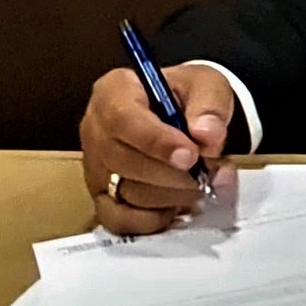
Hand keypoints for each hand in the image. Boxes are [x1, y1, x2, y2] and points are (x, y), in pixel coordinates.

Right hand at [78, 61, 234, 235]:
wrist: (185, 117)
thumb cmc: (188, 97)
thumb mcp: (207, 85)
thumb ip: (210, 107)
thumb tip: (207, 136)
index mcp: (114, 92)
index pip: (124, 120)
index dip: (157, 142)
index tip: (191, 155)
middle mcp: (95, 129)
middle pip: (124, 161)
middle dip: (174, 173)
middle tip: (211, 171)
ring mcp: (94, 166)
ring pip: (127, 192)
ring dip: (173, 194)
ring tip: (205, 183)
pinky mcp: (101, 196)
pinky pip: (119, 219)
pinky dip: (153, 219)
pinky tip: (178, 206)